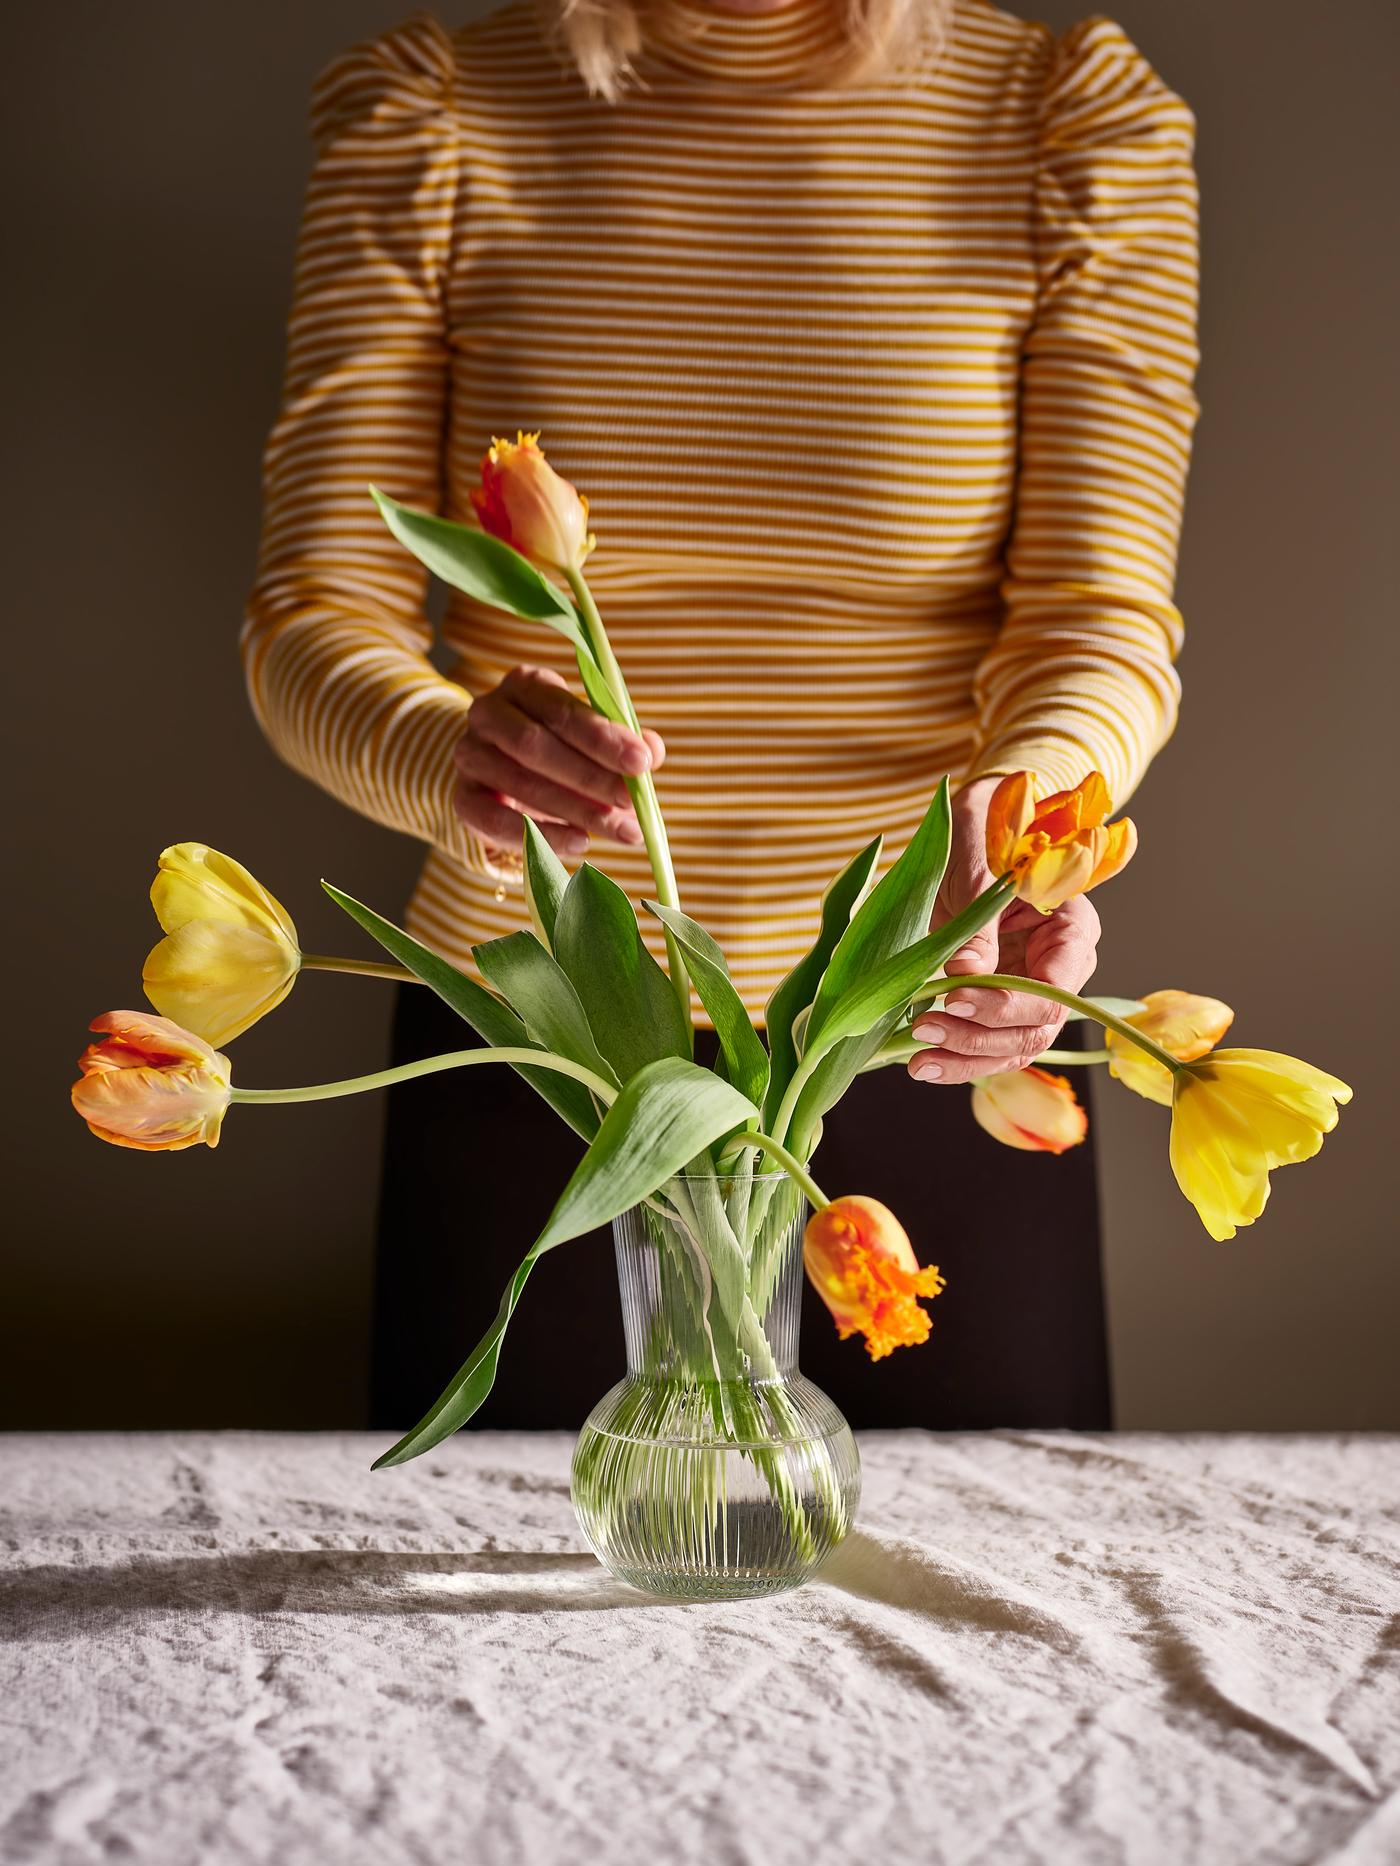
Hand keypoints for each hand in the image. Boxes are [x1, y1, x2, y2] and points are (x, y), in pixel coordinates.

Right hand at [452, 664, 665, 859]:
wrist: (503, 775)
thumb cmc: (560, 747)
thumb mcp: (592, 736)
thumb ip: (622, 741)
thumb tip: (651, 751)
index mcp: (525, 686)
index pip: (562, 710)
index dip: (603, 737)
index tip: (641, 763)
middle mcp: (488, 712)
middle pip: (536, 745)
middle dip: (590, 776)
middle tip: (631, 801)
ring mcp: (470, 755)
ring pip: (520, 783)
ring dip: (576, 810)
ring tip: (621, 829)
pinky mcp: (463, 798)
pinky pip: (496, 819)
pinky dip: (541, 834)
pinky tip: (579, 842)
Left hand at [907, 775, 1099, 1084]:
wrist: (975, 832)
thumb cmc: (982, 835)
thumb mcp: (974, 867)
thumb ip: (976, 921)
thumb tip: (963, 975)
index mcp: (1073, 927)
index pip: (1056, 987)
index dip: (1007, 1002)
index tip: (954, 996)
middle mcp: (1063, 968)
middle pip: (1035, 1026)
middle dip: (979, 1036)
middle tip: (922, 1028)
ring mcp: (1034, 990)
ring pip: (1014, 1046)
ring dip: (967, 1058)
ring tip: (918, 1062)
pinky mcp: (1003, 1004)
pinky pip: (990, 1044)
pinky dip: (959, 1058)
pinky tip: (925, 1065)